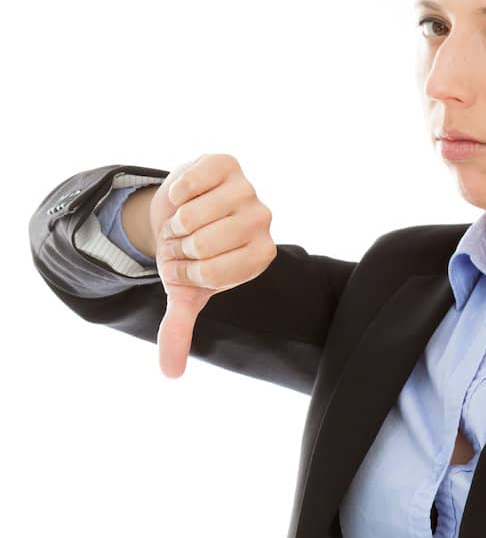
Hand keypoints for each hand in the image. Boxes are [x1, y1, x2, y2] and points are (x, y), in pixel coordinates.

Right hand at [149, 152, 276, 378]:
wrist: (180, 210)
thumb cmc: (190, 254)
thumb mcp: (185, 292)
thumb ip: (180, 330)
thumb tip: (170, 373)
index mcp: (260, 256)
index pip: (214, 273)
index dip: (189, 270)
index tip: (190, 265)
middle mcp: (263, 222)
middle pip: (204, 244)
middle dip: (180, 246)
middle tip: (185, 241)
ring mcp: (247, 190)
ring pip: (194, 215)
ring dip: (175, 221)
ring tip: (184, 221)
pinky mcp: (226, 164)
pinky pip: (190, 182)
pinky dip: (175, 193)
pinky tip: (183, 196)